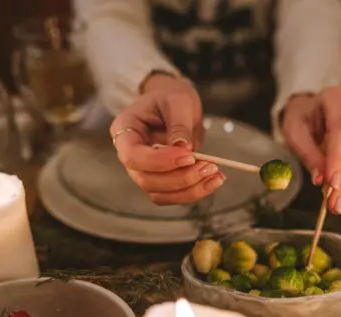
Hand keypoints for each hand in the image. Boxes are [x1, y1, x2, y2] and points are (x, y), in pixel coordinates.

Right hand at [110, 74, 224, 205]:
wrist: (174, 104)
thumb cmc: (170, 96)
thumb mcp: (177, 100)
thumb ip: (179, 124)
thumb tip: (184, 148)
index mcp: (125, 130)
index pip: (133, 156)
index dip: (159, 161)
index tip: (189, 155)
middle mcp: (129, 155)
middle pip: (146, 180)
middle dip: (180, 178)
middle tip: (209, 166)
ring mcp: (143, 171)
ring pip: (159, 193)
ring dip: (189, 190)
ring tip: (215, 175)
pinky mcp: (159, 180)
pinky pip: (172, 195)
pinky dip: (193, 192)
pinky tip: (213, 181)